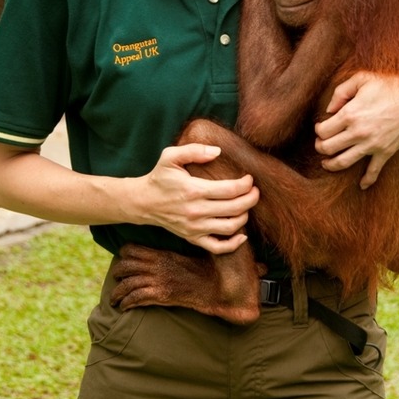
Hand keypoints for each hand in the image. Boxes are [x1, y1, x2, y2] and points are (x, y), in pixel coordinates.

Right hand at [137, 143, 259, 253]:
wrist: (143, 202)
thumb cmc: (160, 177)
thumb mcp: (170, 157)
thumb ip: (194, 151)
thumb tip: (217, 151)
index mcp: (193, 190)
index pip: (230, 190)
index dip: (245, 185)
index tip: (250, 179)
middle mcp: (196, 211)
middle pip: (234, 209)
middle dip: (251, 199)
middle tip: (255, 191)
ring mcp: (195, 228)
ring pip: (230, 228)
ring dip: (244, 217)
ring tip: (247, 206)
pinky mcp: (193, 238)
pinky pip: (218, 247)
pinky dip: (234, 244)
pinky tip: (242, 234)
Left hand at [314, 72, 398, 187]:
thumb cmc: (390, 86)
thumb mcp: (362, 79)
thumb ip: (341, 92)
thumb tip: (328, 110)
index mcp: (350, 114)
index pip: (323, 131)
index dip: (318, 130)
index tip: (321, 128)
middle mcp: (358, 132)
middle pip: (328, 148)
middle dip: (320, 147)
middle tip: (321, 144)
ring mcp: (371, 145)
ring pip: (343, 162)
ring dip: (330, 164)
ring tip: (326, 163)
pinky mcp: (385, 152)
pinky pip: (373, 171)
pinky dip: (366, 180)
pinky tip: (361, 185)